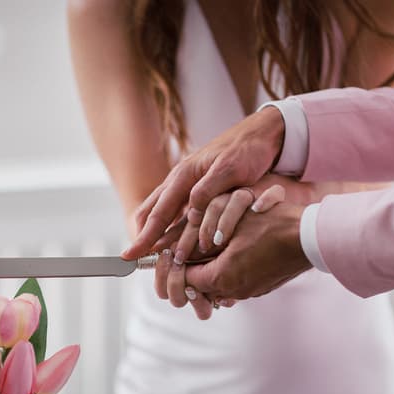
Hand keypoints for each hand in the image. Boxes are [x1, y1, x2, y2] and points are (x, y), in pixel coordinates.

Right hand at [122, 106, 284, 259]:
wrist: (262, 134)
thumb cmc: (248, 150)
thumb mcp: (230, 170)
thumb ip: (207, 191)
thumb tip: (189, 214)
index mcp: (184, 175)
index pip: (157, 212)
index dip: (144, 236)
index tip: (130, 255)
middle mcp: (180, 179)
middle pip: (151, 211)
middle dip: (142, 235)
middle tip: (134, 259)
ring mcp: (187, 183)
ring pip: (160, 210)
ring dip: (153, 232)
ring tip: (149, 254)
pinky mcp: (197, 187)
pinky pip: (176, 209)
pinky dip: (169, 226)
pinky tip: (172, 239)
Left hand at [184, 203, 312, 302]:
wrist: (309, 237)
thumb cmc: (271, 225)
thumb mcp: (232, 226)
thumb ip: (203, 243)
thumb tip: (182, 251)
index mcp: (222, 277)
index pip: (185, 279)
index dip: (175, 265)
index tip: (171, 251)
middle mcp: (234, 290)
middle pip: (200, 286)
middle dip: (191, 269)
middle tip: (185, 251)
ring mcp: (249, 291)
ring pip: (217, 285)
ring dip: (209, 269)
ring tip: (208, 249)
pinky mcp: (261, 287)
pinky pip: (235, 283)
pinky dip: (227, 270)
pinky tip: (231, 252)